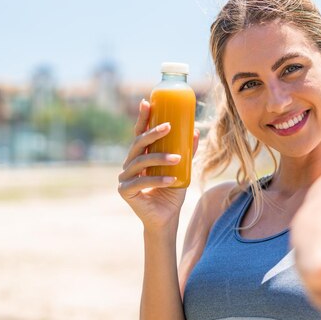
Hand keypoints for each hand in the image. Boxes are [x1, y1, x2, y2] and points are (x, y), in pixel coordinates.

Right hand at [118, 99, 199, 230]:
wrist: (166, 218)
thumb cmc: (172, 192)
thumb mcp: (182, 169)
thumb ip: (187, 151)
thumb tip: (196, 130)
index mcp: (140, 156)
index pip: (140, 133)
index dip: (142, 118)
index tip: (147, 102)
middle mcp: (129, 164)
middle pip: (138, 144)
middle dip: (153, 133)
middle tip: (169, 126)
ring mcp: (124, 178)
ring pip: (141, 162)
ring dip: (160, 158)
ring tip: (178, 158)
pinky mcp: (125, 191)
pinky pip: (142, 182)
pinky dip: (159, 180)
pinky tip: (172, 179)